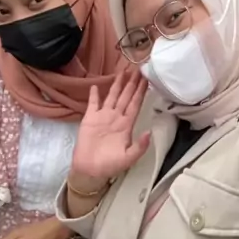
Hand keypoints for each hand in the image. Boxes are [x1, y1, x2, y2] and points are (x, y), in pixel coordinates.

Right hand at [71, 67, 149, 181]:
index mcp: (126, 125)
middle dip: (132, 83)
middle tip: (138, 69)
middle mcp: (116, 117)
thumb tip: (149, 132)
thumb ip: (140, 146)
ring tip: (122, 71)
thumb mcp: (129, 158)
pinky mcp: (90, 118)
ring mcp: (103, 116)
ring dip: (117, 84)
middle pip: (126, 96)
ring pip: (112, 96)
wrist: (89, 170)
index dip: (141, 92)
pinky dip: (94, 94)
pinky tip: (96, 85)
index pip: (136, 104)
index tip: (146, 79)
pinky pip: (93, 103)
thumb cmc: (110, 165)